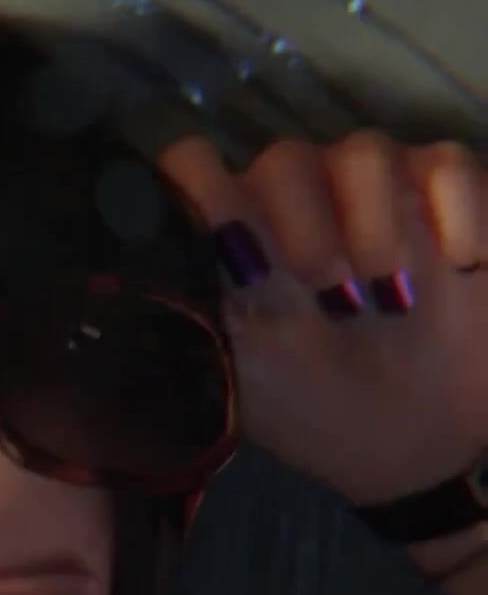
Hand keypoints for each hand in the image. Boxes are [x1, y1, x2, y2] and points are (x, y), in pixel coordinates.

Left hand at [155, 132, 486, 505]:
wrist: (414, 444)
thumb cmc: (316, 412)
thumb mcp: (246, 383)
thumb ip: (200, 322)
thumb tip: (139, 285)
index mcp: (236, 243)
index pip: (194, 174)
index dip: (200, 190)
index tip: (228, 245)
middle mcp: (300, 205)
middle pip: (283, 160)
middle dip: (299, 217)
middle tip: (324, 286)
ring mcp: (377, 197)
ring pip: (362, 150)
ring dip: (371, 212)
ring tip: (386, 288)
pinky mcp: (449, 201)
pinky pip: (447, 164)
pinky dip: (454, 206)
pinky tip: (461, 264)